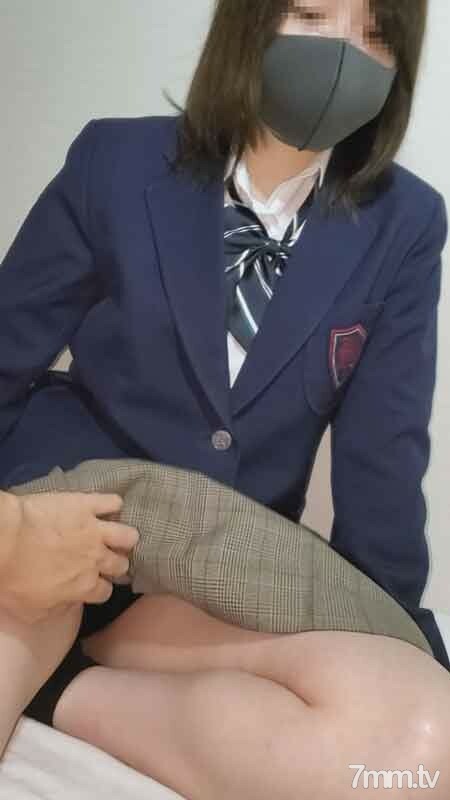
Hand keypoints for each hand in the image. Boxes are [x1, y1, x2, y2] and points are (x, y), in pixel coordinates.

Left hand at [0, 491, 138, 623]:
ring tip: (115, 536)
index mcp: (84, 586)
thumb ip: (56, 611)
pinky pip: (113, 502)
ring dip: (123, 538)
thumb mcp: (30, 610)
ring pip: (127, 535)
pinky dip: (113, 505)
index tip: (92, 585)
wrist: (4, 538)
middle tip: (105, 560)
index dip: (99, 588)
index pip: (105, 591)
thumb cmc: (13, 576)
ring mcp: (95, 530)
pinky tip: (107, 508)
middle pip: (120, 564)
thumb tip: (69, 605)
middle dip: (115, 564)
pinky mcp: (87, 504)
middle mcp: (97, 559)